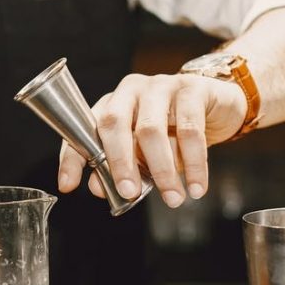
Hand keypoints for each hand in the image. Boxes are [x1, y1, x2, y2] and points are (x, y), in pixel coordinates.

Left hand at [57, 72, 245, 207]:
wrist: (217, 105)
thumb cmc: (173, 130)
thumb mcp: (143, 152)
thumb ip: (119, 169)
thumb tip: (98, 189)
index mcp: (111, 104)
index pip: (83, 130)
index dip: (72, 158)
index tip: (68, 185)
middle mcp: (130, 90)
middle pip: (115, 125)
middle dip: (119, 163)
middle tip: (129, 193)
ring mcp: (160, 86)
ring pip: (151, 130)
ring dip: (162, 170)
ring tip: (173, 198)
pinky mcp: (191, 89)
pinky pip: (189, 130)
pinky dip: (193, 163)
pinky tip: (196, 186)